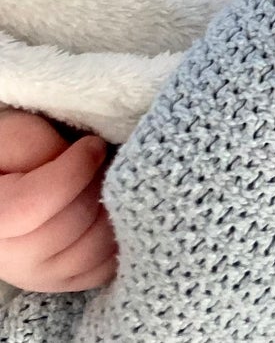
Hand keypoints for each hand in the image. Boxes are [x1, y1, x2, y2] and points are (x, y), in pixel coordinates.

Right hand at [0, 110, 116, 291]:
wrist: (12, 181)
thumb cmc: (13, 154)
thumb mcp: (14, 136)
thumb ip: (36, 148)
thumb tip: (83, 161)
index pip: (31, 207)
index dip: (73, 172)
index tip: (93, 146)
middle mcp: (6, 259)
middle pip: (65, 229)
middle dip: (95, 187)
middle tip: (104, 161)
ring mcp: (34, 276)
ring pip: (89, 252)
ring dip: (110, 211)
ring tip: (108, 183)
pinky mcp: (61, 282)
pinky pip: (102, 270)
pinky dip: (118, 239)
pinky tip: (116, 208)